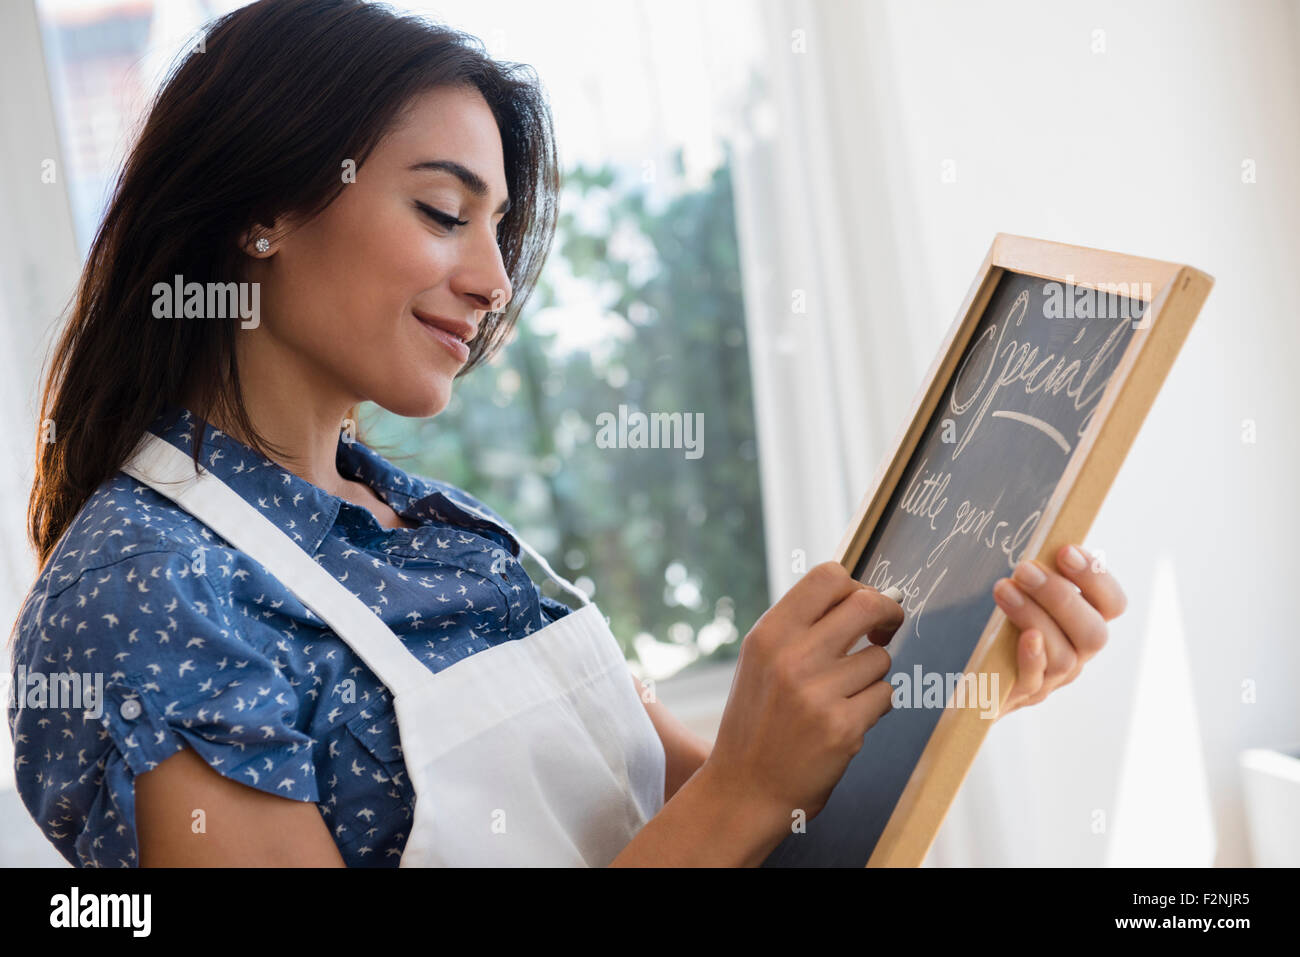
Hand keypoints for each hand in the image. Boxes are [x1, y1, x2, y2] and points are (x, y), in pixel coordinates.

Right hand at [702, 561, 904, 825]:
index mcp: (769, 633)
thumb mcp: (761, 660)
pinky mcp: (842, 728)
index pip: (828, 576)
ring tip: (840, 696)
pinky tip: (844, 720)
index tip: (861, 605)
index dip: (856, 586)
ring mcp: (818, 693)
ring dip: (871, 674)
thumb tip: (868, 596)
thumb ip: (802, 626)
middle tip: (886, 628)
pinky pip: (885, 695)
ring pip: (880, 658)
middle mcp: (791, 657)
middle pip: (867, 604)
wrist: (744, 788)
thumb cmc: (758, 720)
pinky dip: (873, 706)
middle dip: (888, 613)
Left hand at [992, 544, 1126, 719]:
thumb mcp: (1024, 597)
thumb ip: (1038, 575)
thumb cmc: (1000, 623)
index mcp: (1083, 624)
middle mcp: (1077, 654)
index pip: (1113, 604)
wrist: (969, 670)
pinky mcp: (1021, 695)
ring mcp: (1051, 679)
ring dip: (1034, 616)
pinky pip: (1034, 681)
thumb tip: (1042, 538)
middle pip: (1094, 633)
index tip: (1066, 550)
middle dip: (1061, 597)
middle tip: (1024, 569)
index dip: (1097, 578)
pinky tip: (1023, 637)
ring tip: (1003, 589)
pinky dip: (1032, 657)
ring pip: (1063, 656)